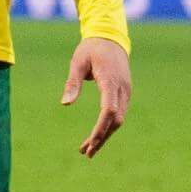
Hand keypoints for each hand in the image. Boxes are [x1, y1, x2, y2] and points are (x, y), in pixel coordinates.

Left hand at [62, 34, 130, 157]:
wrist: (110, 38)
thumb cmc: (90, 50)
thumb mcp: (77, 63)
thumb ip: (72, 83)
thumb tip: (65, 104)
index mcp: (111, 82)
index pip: (109, 111)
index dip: (100, 128)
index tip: (91, 142)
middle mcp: (122, 89)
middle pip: (115, 120)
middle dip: (102, 138)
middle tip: (85, 152)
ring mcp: (125, 92)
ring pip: (118, 119)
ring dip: (105, 135)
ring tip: (88, 149)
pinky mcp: (124, 93)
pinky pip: (118, 113)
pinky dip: (108, 126)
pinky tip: (97, 135)